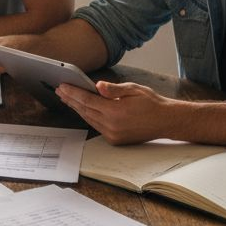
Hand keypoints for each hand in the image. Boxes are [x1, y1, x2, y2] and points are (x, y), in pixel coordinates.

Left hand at [54, 81, 171, 143]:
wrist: (165, 121)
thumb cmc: (151, 103)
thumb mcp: (134, 89)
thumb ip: (114, 89)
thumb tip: (97, 86)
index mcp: (115, 111)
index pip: (87, 100)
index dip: (73, 92)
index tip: (62, 86)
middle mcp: (111, 125)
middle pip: (84, 110)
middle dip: (71, 100)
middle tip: (60, 91)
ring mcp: (112, 134)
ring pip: (89, 119)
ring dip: (77, 108)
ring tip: (67, 98)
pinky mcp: (114, 140)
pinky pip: (96, 126)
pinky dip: (88, 116)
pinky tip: (83, 109)